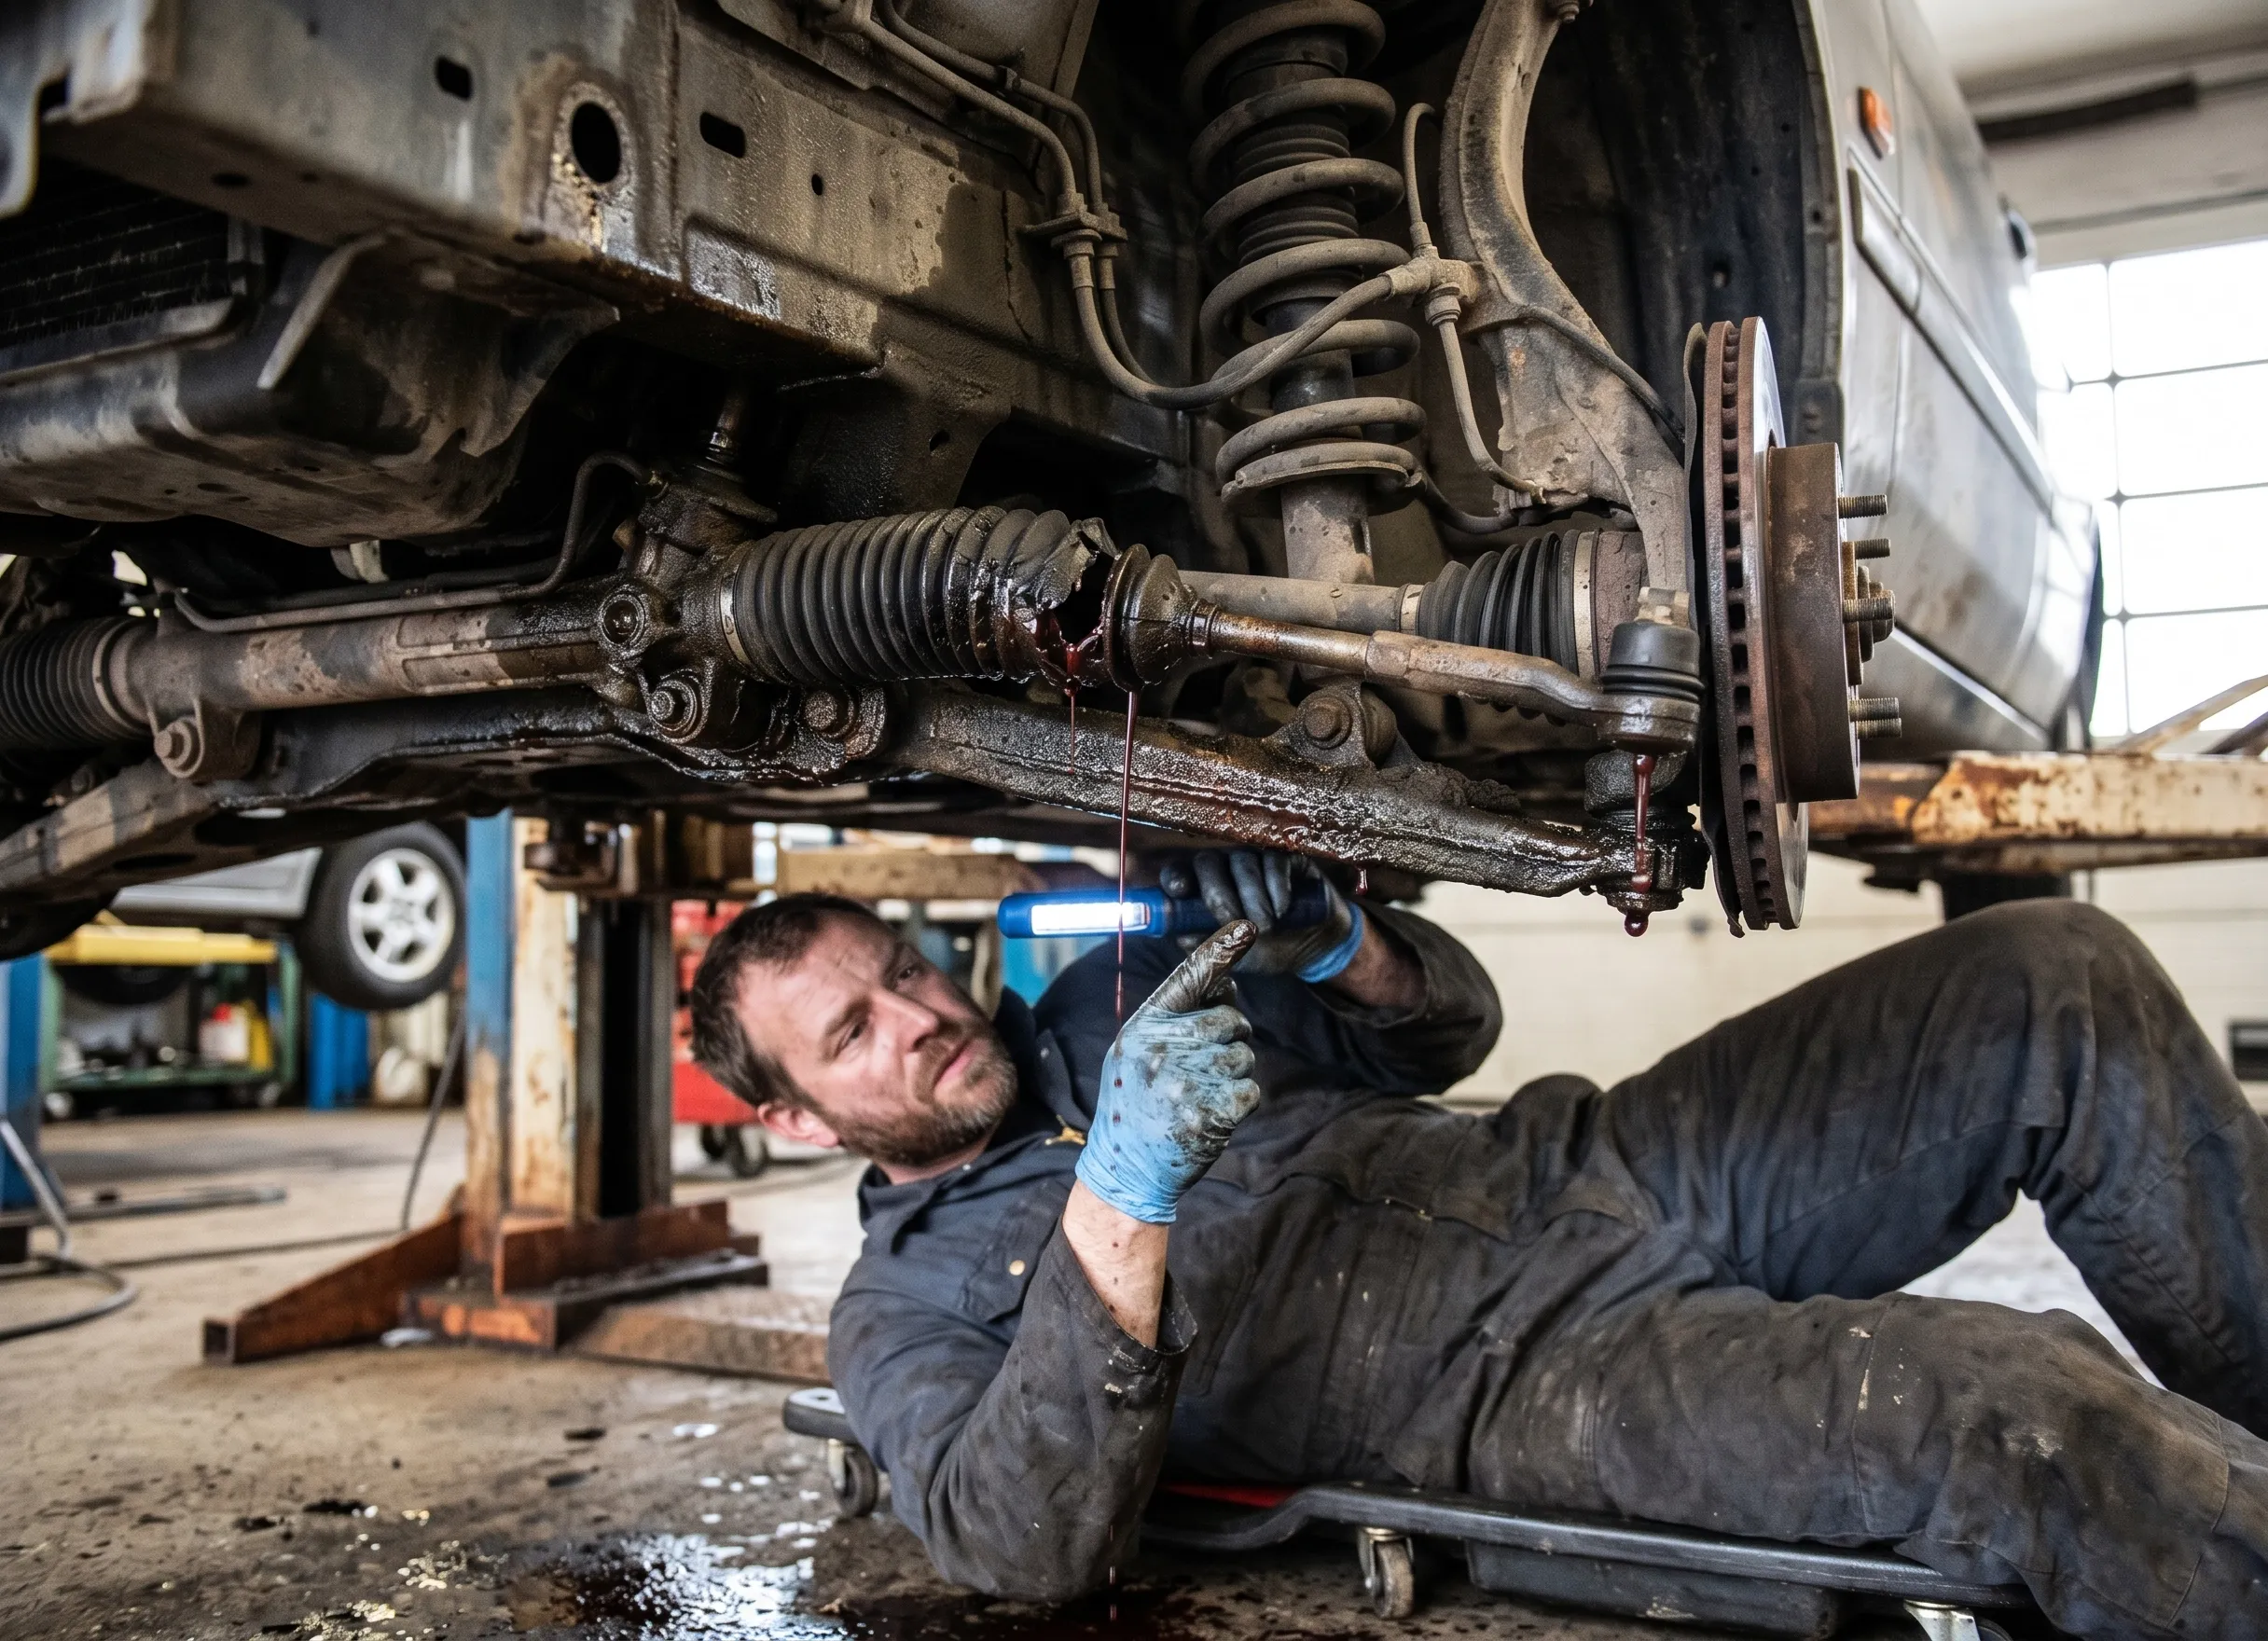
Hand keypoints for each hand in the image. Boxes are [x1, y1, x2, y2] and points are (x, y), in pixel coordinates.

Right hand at [1074, 922, 1260, 1223]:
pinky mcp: (1210, 1115)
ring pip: (1244, 1056)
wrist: (1126, 1167)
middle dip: (1230, 1037)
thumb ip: (1176, 1015)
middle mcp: (1163, 1049)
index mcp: (1143, 1027)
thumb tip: (1225, 977)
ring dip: (1235, 1073)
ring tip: (1202, 1091)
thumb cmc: (1138, 1100)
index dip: (1220, 949)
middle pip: (1230, 1019)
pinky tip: (1212, 1112)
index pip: (1188, 977)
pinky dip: (1240, 1101)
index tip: (1248, 926)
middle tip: (1206, 1063)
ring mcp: (1186, 1083)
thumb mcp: (1139, 1049)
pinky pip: (1250, 1090)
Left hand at [1157, 848, 1364, 979]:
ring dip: (1253, 897)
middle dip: (1219, 894)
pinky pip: (1274, 860)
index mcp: (1204, 891)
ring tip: (1268, 927)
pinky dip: (1277, 886)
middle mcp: (1225, 870)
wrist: (1312, 947)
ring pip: (1243, 862)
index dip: (1176, 878)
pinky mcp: (1285, 858)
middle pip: (1208, 863)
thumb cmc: (1266, 949)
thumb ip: (1209, 950)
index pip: (1179, 874)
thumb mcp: (1235, 957)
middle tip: (1235, 922)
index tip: (1179, 890)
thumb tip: (1184, 937)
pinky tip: (1283, 909)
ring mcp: (1255, 860)